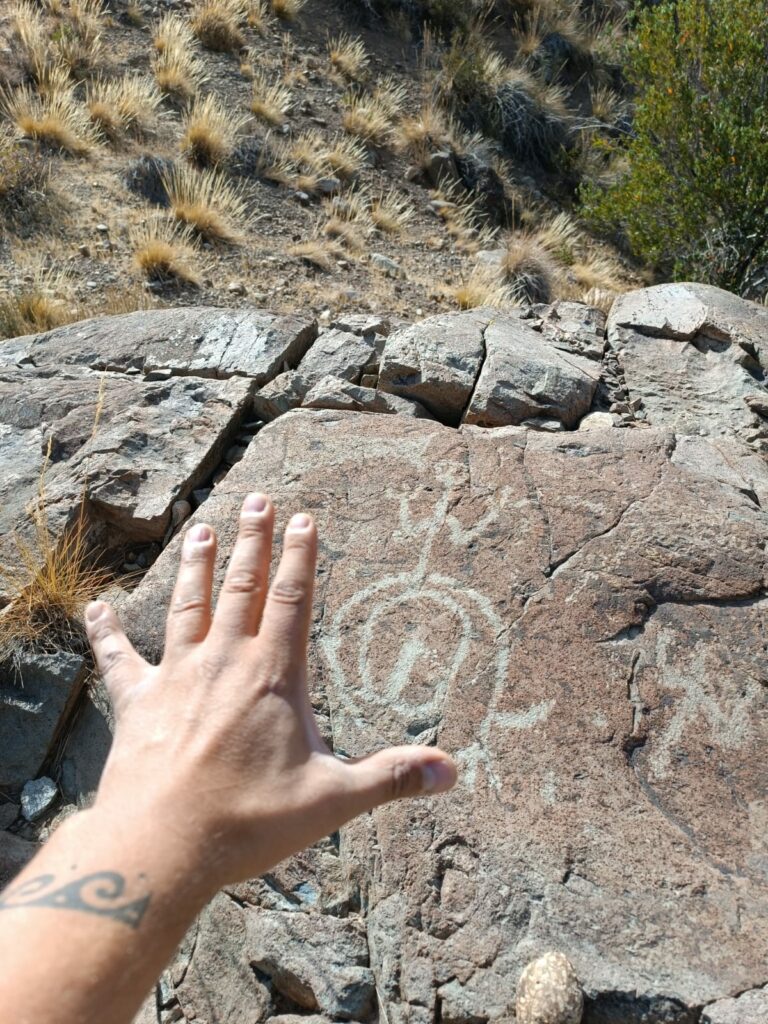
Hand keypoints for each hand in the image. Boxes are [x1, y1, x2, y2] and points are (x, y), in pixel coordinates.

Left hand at [85, 494, 456, 890]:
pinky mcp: (138, 701)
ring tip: (201, 529)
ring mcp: (177, 677)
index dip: (300, 555)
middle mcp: (225, 662)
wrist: (162, 845)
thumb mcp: (332, 800)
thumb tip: (452, 772)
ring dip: (197, 566)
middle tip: (257, 499)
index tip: (304, 517)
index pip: (292, 599)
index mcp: (273, 675)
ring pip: (189, 605)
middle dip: (253, 541)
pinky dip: (108, 632)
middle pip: (243, 587)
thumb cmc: (249, 821)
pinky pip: (119, 657)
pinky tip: (97, 608)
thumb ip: (392, 778)